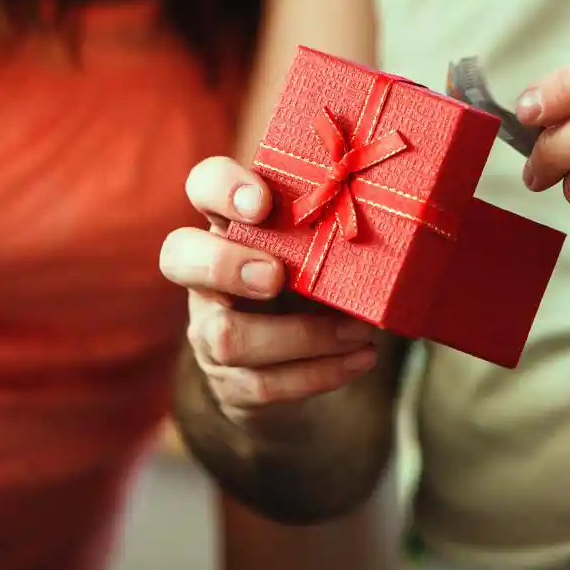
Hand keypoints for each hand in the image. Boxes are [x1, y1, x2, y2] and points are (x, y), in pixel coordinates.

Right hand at [159, 158, 377, 424]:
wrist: (286, 363)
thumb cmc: (309, 277)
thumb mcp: (315, 246)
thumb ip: (331, 226)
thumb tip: (391, 213)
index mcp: (229, 222)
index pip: (203, 186)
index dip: (222, 188)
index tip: (263, 203)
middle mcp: (205, 273)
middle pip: (177, 256)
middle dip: (225, 265)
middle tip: (277, 276)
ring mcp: (210, 329)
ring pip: (225, 337)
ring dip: (301, 336)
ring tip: (358, 332)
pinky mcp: (229, 381)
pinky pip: (263, 384)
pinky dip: (320, 372)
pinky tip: (360, 358)